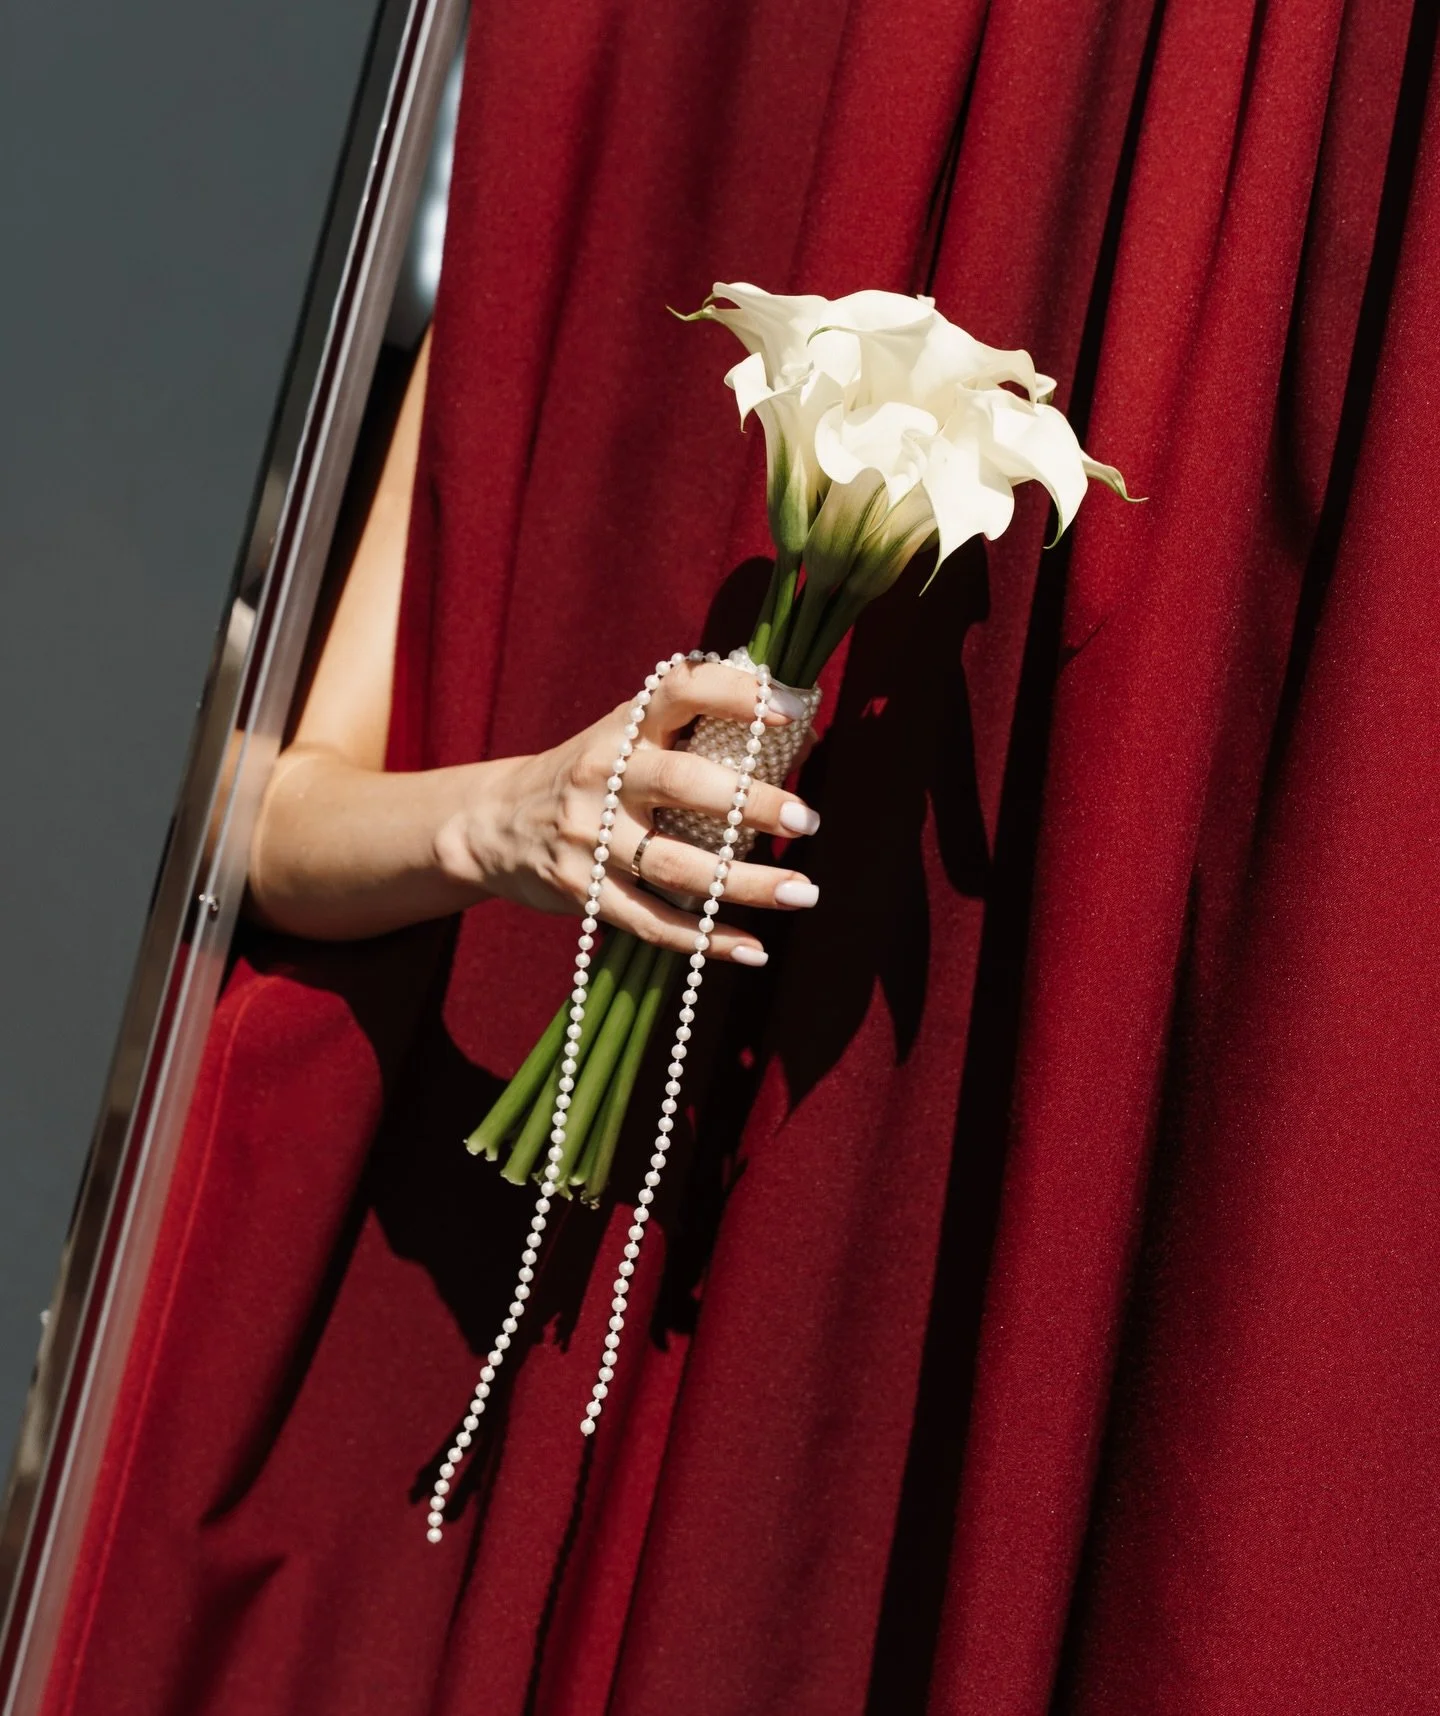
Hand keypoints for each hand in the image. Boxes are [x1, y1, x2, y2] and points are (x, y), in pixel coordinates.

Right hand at [435, 660, 821, 964]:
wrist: (494, 823)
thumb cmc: (592, 776)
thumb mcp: (628, 738)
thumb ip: (699, 733)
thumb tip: (803, 736)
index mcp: (625, 726)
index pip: (681, 689)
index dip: (738, 694)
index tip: (793, 710)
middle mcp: (603, 774)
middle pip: (684, 783)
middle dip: (751, 803)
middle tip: (806, 821)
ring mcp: (588, 835)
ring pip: (676, 865)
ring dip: (746, 883)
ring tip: (802, 892)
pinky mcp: (579, 889)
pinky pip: (651, 921)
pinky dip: (705, 940)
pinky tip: (754, 950)